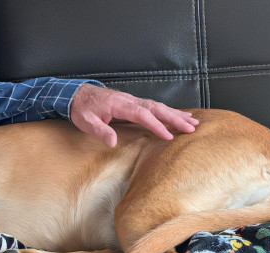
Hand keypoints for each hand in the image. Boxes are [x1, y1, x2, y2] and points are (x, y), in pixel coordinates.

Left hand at [70, 84, 198, 146]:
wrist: (77, 94)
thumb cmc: (81, 108)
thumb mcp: (85, 121)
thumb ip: (100, 131)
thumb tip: (113, 142)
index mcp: (120, 104)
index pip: (143, 115)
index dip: (156, 125)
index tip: (169, 136)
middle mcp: (130, 100)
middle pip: (156, 108)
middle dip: (175, 118)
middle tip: (191, 128)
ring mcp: (133, 100)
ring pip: (158, 106)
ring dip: (175, 114)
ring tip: (193, 122)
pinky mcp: (133, 103)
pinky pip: (154, 107)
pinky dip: (168, 111)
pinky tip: (178, 116)